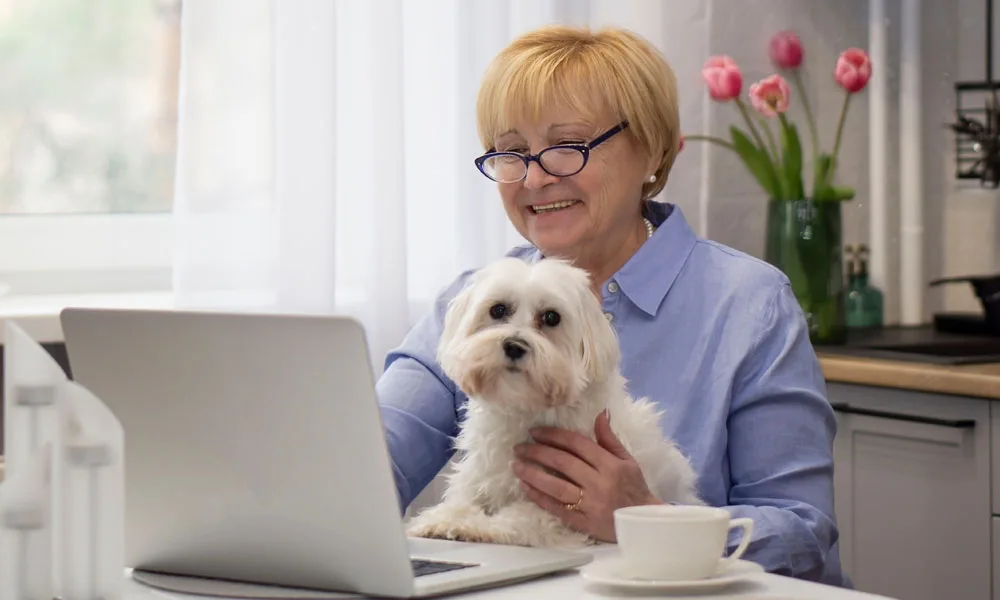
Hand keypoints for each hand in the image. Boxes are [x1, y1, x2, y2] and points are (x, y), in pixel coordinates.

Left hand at [512, 410, 660, 542]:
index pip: (576, 444)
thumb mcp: (627, 460)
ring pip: (556, 486)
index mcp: (609, 464)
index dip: (553, 436)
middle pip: (562, 463)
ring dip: (533, 474)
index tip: (534, 432)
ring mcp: (590, 504)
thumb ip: (609, 438)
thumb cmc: (634, 488)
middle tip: (518, 448)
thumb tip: (600, 413)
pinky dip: (539, 497)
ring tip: (516, 465)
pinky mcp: (584, 522)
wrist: (643, 523)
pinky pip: (557, 509)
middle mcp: (599, 482)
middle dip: (537, 453)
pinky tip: (525, 487)